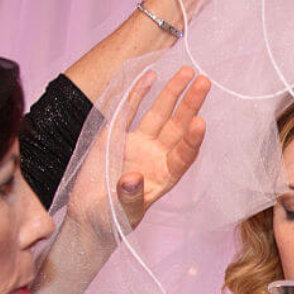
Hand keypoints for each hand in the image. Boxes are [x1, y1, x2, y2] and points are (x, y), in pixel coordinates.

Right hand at [66, 66, 209, 240]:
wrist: (89, 217)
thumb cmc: (111, 221)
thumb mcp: (121, 214)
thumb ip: (129, 198)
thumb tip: (132, 179)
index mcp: (165, 176)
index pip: (184, 155)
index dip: (192, 140)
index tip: (201, 122)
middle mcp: (156, 156)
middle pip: (178, 127)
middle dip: (191, 104)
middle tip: (204, 81)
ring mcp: (138, 144)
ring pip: (159, 114)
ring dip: (172, 93)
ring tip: (188, 71)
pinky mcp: (116, 137)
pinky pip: (130, 111)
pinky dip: (139, 93)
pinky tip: (151, 75)